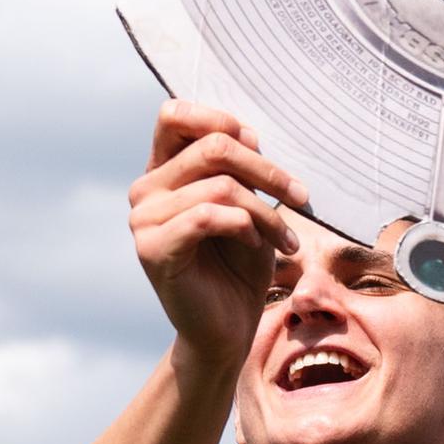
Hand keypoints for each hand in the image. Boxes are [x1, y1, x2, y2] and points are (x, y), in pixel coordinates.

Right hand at [128, 102, 295, 370]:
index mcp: (163, 171)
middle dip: (266, 170)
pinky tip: (260, 245)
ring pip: (220, 185)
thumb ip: (239, 167)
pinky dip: (246, 226)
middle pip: (212, 146)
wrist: (229, 329)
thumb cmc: (240, 266)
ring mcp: (143, 220)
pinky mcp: (153, 249)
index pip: (175, 115)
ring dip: (266, 211)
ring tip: (287, 239)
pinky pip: (208, 217)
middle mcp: (146, 190)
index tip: (259, 146)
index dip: (220, 120)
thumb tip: (244, 131)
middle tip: (300, 197)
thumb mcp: (248, 204)